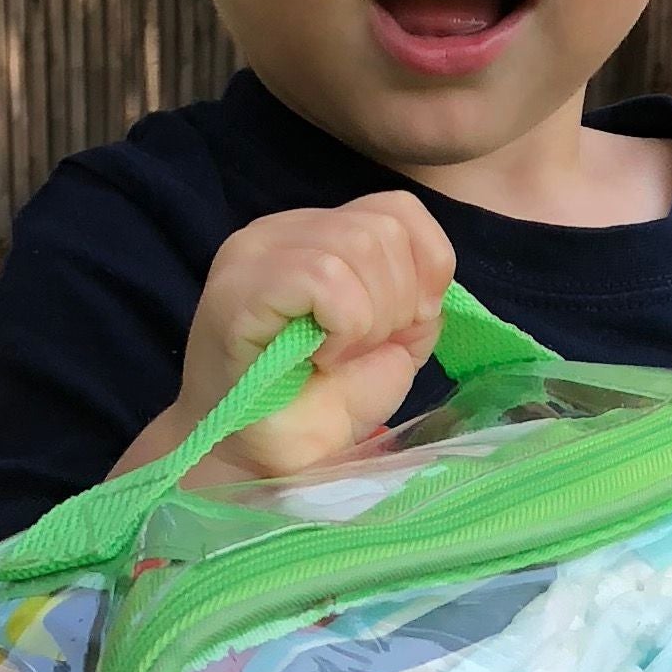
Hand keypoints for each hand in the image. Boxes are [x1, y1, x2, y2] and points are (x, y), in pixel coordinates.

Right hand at [163, 193, 455, 480]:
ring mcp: (255, 254)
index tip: (409, 323)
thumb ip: (415, 296)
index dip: (426, 266)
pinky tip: (320, 358)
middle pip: (383, 229)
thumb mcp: (389, 341)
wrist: (258, 462)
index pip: (398, 209)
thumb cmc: (316, 406)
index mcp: (315, 233)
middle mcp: (280, 230)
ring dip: (370, 318)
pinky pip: (324, 278)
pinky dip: (343, 326)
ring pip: (358, 246)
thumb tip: (430, 279)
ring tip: (337, 357)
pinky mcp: (241, 288)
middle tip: (361, 351)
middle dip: (398, 301)